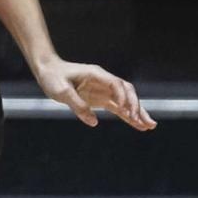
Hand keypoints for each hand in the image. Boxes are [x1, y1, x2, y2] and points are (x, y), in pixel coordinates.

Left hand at [32, 59, 155, 129]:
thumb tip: (94, 122)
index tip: (125, 111)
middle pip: (127, 92)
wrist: (47, 71)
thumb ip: (77, 105)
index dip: (123, 97)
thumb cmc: (53, 77)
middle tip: (145, 122)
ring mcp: (103, 90)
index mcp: (96, 75)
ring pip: (126, 101)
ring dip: (138, 113)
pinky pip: (118, 108)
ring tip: (150, 126)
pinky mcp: (100, 99)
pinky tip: (137, 125)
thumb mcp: (61, 92)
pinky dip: (128, 117)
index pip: (117, 84)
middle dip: (137, 106)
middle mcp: (103, 81)